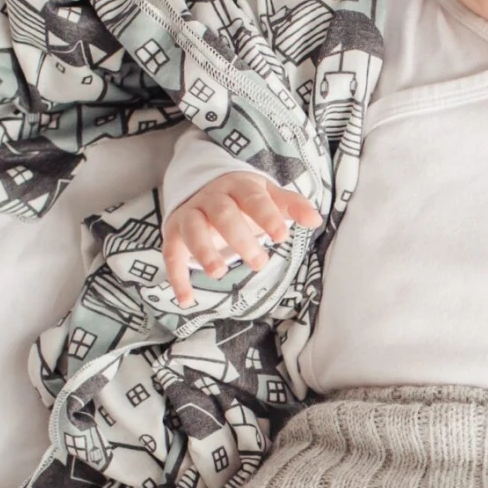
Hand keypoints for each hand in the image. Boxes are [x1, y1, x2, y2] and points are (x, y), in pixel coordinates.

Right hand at [162, 171, 321, 307]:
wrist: (204, 189)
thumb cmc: (245, 199)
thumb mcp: (269, 197)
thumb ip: (291, 206)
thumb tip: (316, 219)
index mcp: (239, 187)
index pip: (253, 199)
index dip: (266, 216)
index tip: (281, 236)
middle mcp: (212, 198)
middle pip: (223, 214)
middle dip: (240, 238)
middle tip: (259, 262)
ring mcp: (190, 214)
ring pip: (192, 229)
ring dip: (203, 251)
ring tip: (219, 274)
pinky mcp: (174, 232)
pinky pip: (171, 253)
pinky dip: (177, 277)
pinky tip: (188, 300)